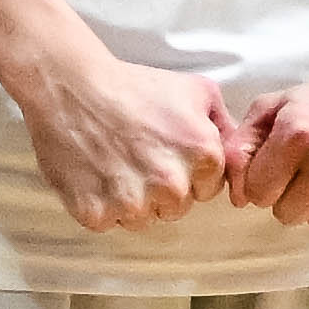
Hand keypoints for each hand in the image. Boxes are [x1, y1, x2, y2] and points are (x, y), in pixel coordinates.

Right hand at [8, 28, 242, 231]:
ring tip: (115, 163)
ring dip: (133, 200)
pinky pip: (108, 223)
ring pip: (143, 219)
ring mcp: (133, 203)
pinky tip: (96, 173)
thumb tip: (237, 149)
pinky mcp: (96, 213)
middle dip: (162, 189)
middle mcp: (172, 185)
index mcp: (203, 156)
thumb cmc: (133, 85)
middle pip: (177, 207)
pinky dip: (102, 204)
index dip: (187, 171)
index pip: (207, 189)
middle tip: (138, 155)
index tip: (165, 152)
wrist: (71, 86)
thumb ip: (224, 124)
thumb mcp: (195, 90)